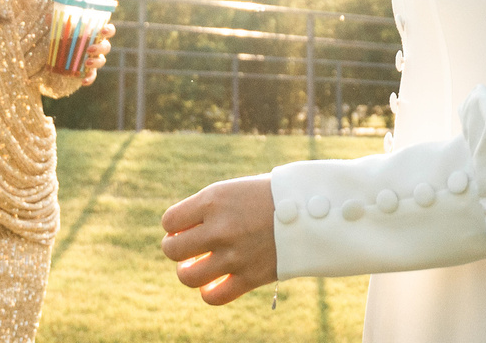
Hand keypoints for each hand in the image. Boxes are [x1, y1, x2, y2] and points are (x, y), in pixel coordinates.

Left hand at [45, 25, 115, 86]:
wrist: (60, 50)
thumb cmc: (66, 34)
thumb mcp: (61, 26)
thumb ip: (57, 21)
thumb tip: (49, 16)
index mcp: (96, 33)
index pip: (109, 30)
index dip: (109, 30)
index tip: (103, 31)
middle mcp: (98, 45)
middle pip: (106, 47)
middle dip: (100, 48)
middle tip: (89, 49)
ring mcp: (94, 58)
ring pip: (101, 61)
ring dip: (96, 62)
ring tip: (86, 63)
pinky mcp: (88, 70)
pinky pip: (92, 76)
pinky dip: (90, 79)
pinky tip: (84, 81)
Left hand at [161, 175, 278, 304]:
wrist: (315, 209)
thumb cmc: (274, 195)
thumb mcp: (237, 190)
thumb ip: (209, 209)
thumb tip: (181, 230)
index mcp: (214, 199)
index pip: (170, 221)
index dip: (174, 226)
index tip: (185, 227)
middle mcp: (220, 228)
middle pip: (173, 250)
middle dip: (176, 249)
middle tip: (189, 247)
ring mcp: (234, 255)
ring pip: (188, 276)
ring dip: (188, 272)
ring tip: (195, 267)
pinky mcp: (249, 277)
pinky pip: (214, 296)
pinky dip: (209, 292)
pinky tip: (214, 283)